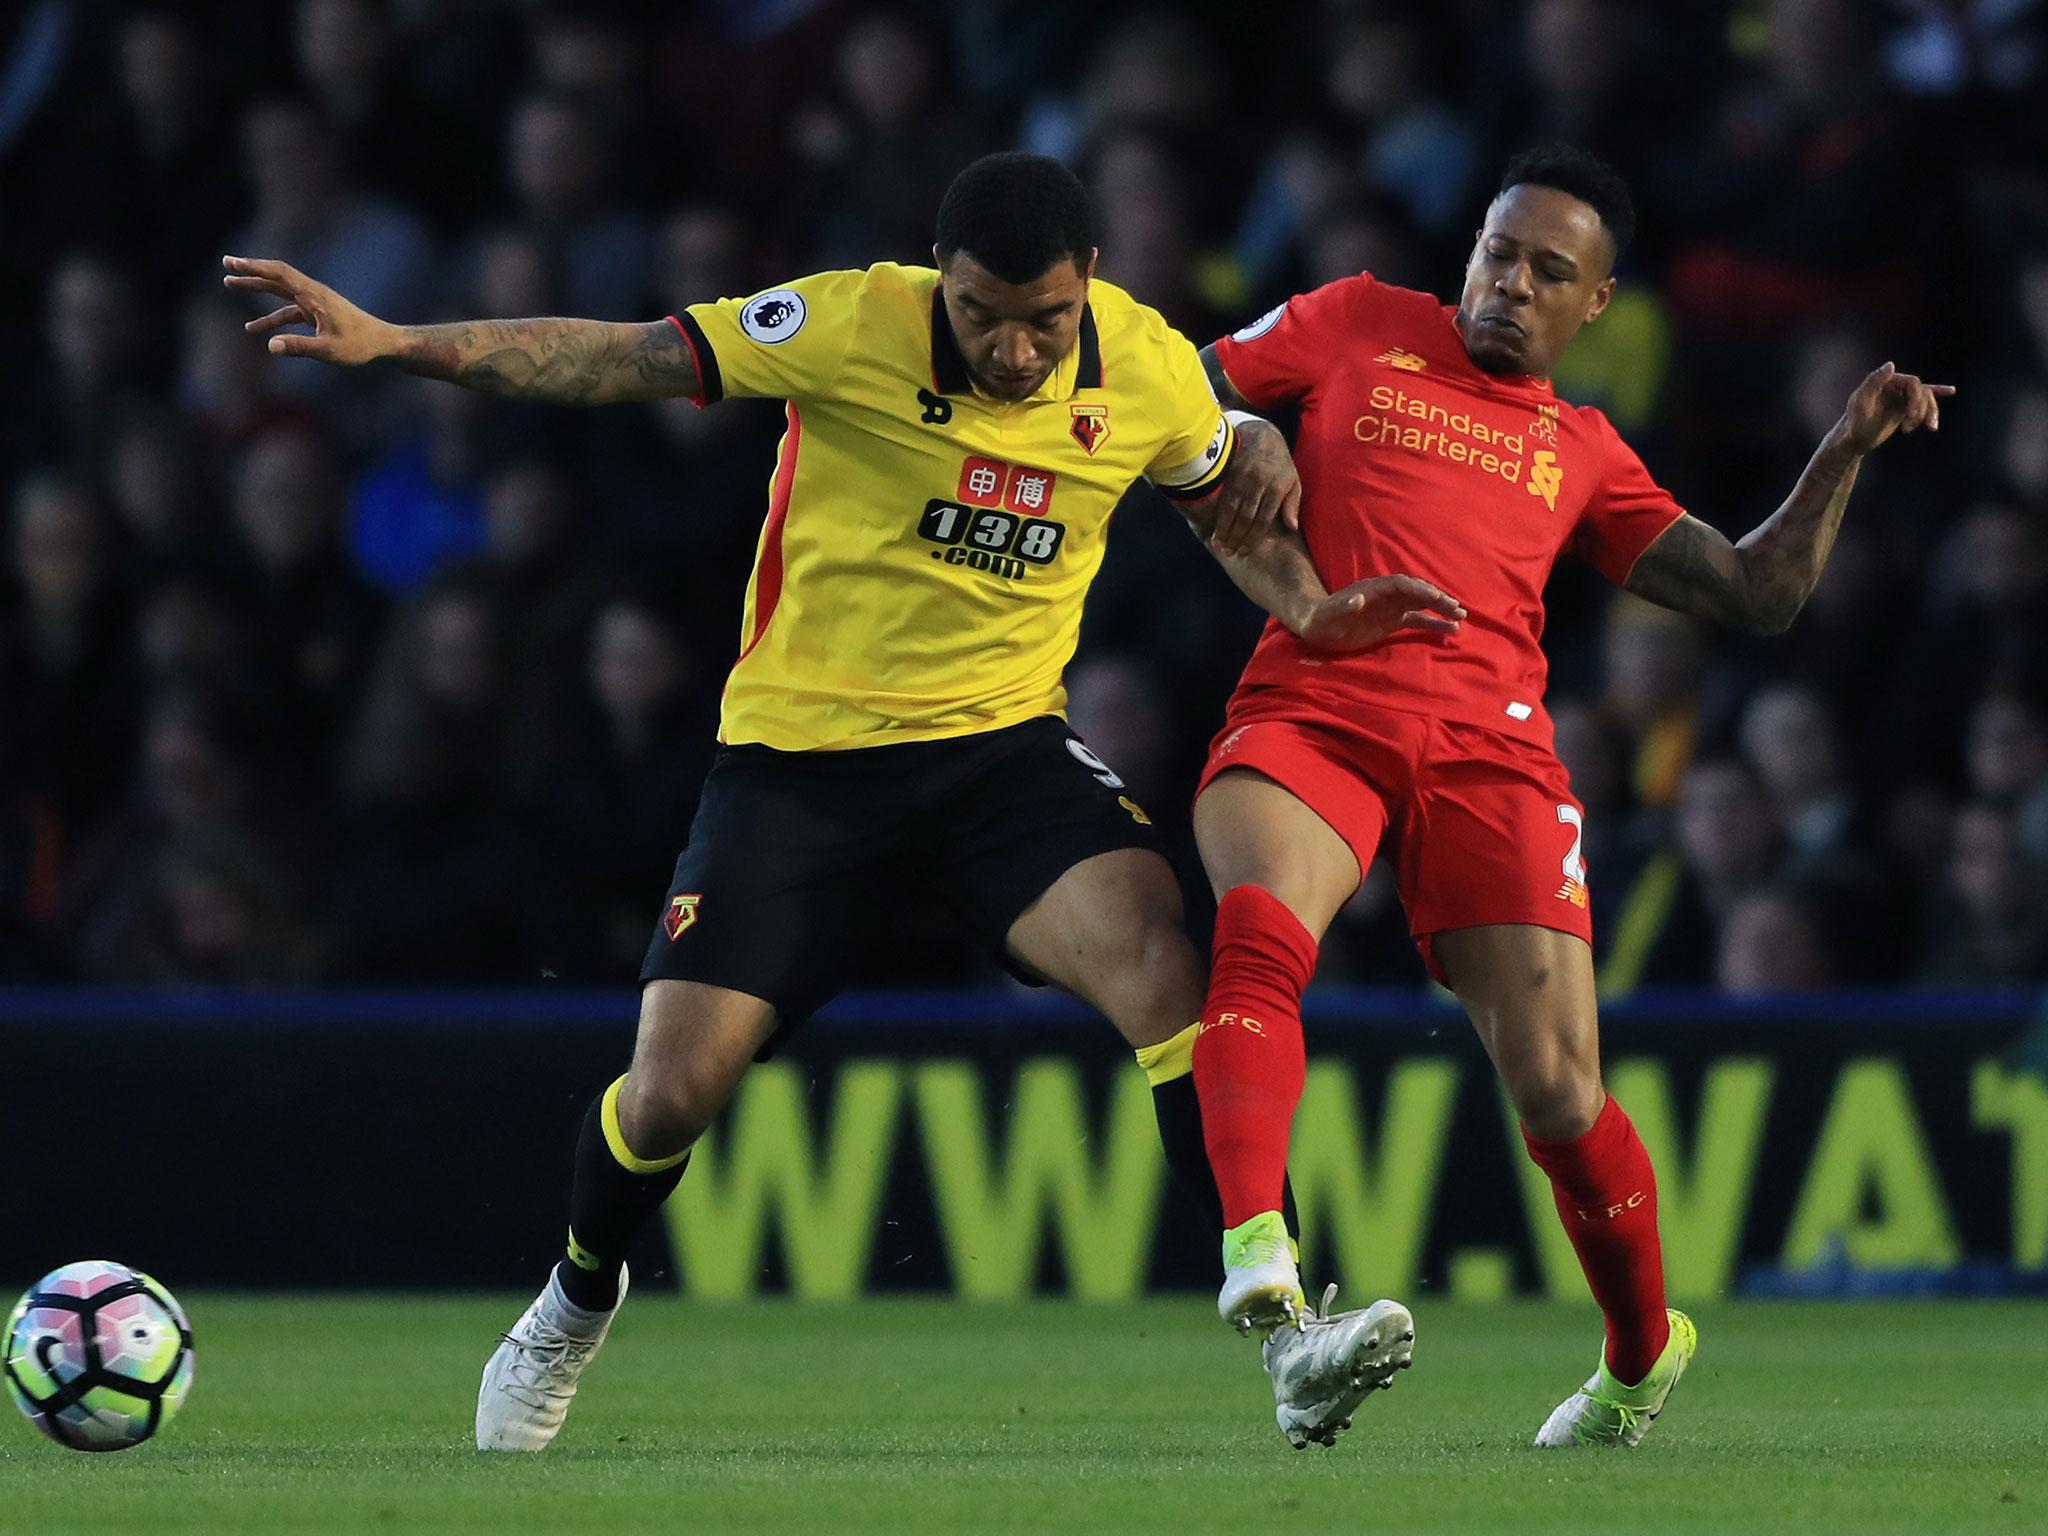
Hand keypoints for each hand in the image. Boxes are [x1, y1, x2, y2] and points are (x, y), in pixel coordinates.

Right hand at [222, 255, 396, 365]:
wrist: (384, 345)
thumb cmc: (361, 346)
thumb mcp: (329, 350)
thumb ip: (300, 347)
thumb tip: (271, 346)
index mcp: (314, 296)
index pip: (280, 273)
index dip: (255, 267)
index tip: (233, 263)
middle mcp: (313, 294)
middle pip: (276, 277)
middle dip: (250, 271)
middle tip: (225, 265)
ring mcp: (315, 304)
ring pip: (280, 292)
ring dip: (256, 288)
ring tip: (230, 285)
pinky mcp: (318, 315)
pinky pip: (289, 313)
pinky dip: (272, 319)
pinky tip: (256, 331)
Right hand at [1207, 417, 1300, 554]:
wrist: (1262, 435)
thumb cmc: (1279, 463)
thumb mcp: (1293, 480)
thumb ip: (1292, 504)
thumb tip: (1292, 528)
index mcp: (1276, 487)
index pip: (1263, 519)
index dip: (1253, 537)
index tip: (1244, 551)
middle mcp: (1258, 483)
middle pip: (1245, 516)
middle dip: (1236, 537)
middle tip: (1228, 553)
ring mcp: (1241, 476)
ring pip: (1230, 508)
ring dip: (1223, 529)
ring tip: (1217, 545)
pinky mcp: (1228, 471)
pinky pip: (1221, 496)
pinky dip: (1216, 513)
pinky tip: (1211, 526)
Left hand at [1295, 574, 1464, 652]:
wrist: (1317, 627)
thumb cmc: (1322, 619)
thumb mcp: (1330, 614)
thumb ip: (1344, 606)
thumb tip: (1359, 599)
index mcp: (1374, 589)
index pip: (1402, 585)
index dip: (1419, 590)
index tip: (1437, 598)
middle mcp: (1386, 596)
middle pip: (1416, 592)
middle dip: (1436, 599)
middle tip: (1457, 608)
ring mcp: (1391, 608)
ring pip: (1421, 605)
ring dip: (1440, 610)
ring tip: (1461, 617)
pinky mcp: (1392, 622)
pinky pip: (1417, 620)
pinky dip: (1433, 624)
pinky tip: (1450, 629)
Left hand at [1837, 362, 1954, 453]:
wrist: (1853, 441)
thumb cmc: (1855, 423)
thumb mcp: (1862, 403)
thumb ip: (1874, 382)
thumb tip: (1891, 364)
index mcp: (1886, 380)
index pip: (1913, 383)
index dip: (1916, 398)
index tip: (1910, 415)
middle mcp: (1895, 385)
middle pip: (1922, 391)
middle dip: (1921, 409)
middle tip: (1909, 427)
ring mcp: (1900, 396)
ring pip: (1925, 399)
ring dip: (1928, 414)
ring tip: (1921, 429)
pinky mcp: (1903, 407)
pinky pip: (1923, 400)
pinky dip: (1936, 395)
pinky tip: (1951, 391)